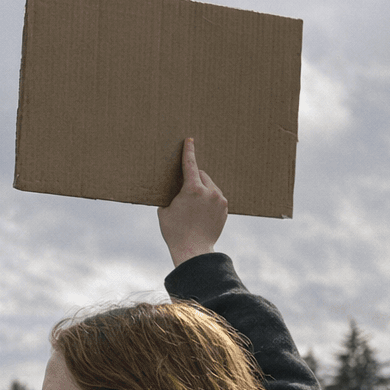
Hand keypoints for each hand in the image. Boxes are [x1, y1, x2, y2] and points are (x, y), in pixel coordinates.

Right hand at [158, 138, 227, 266]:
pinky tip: (201, 213)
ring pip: (210, 186)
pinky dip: (209, 200)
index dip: (189, 151)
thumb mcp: (164, 210)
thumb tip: (174, 188)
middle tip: (185, 193)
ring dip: (202, 190)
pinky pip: (216, 197)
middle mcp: (209, 191)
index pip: (190, 164)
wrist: (193, 249)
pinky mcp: (225, 208)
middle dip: (193, 179)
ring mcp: (219, 200)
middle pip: (201, 175)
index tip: (190, 140)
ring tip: (193, 208)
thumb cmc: (174, 231)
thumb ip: (171, 195)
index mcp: (192, 189)